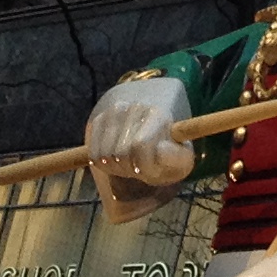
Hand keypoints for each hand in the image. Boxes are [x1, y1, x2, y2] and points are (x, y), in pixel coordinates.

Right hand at [83, 78, 191, 213]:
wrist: (154, 124)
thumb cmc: (168, 149)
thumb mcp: (182, 158)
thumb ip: (176, 158)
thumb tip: (160, 150)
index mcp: (159, 114)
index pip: (140, 144)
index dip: (143, 166)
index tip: (149, 169)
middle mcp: (135, 106)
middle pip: (120, 153)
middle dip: (129, 169)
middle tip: (139, 167)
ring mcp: (115, 111)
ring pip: (104, 156)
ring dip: (116, 168)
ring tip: (129, 162)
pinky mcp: (100, 118)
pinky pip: (94, 154)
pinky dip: (103, 164)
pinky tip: (116, 157)